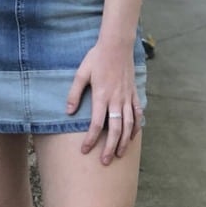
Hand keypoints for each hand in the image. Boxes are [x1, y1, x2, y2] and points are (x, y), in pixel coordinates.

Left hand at [65, 40, 142, 164]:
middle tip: (105, 161)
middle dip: (110, 147)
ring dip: (124, 141)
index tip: (85, 150)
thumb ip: (74, 93)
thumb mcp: (81, 73)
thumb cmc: (96, 58)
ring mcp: (127, 97)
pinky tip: (132, 136)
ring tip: (119, 154)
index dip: (90, 139)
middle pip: (115, 130)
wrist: (117, 45)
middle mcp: (116, 100)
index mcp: (102, 96)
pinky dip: (136, 126)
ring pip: (129, 125)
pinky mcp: (133, 93)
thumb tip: (68, 112)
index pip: (97, 124)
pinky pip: (137, 114)